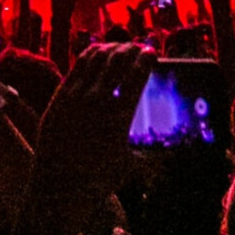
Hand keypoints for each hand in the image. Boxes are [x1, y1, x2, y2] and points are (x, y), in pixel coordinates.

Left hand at [17, 40, 153, 234]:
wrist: (58, 187)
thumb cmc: (97, 180)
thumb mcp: (129, 167)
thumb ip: (153, 158)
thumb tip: (175, 155)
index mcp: (119, 115)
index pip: (137, 75)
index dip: (146, 59)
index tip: (152, 53)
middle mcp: (97, 99)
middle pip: (118, 60)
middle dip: (131, 49)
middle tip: (138, 47)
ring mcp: (76, 95)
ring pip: (97, 57)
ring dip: (111, 48)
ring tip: (120, 47)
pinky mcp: (60, 95)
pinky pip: (77, 65)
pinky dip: (91, 54)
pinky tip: (97, 53)